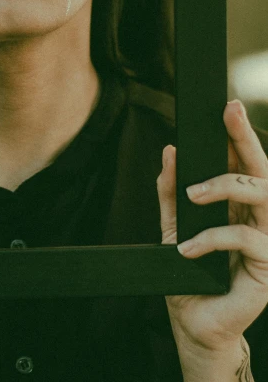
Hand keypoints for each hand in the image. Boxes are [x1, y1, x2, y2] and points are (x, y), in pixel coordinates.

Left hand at [157, 99, 267, 354]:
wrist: (192, 323)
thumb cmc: (188, 274)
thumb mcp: (172, 225)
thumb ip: (170, 190)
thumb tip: (170, 151)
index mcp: (241, 207)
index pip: (244, 164)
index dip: (239, 135)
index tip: (228, 106)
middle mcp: (260, 220)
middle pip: (262, 172)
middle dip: (247, 139)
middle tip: (230, 114)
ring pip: (262, 196)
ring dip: (226, 186)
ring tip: (193, 194)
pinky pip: (245, 238)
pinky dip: (212, 238)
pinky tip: (187, 248)